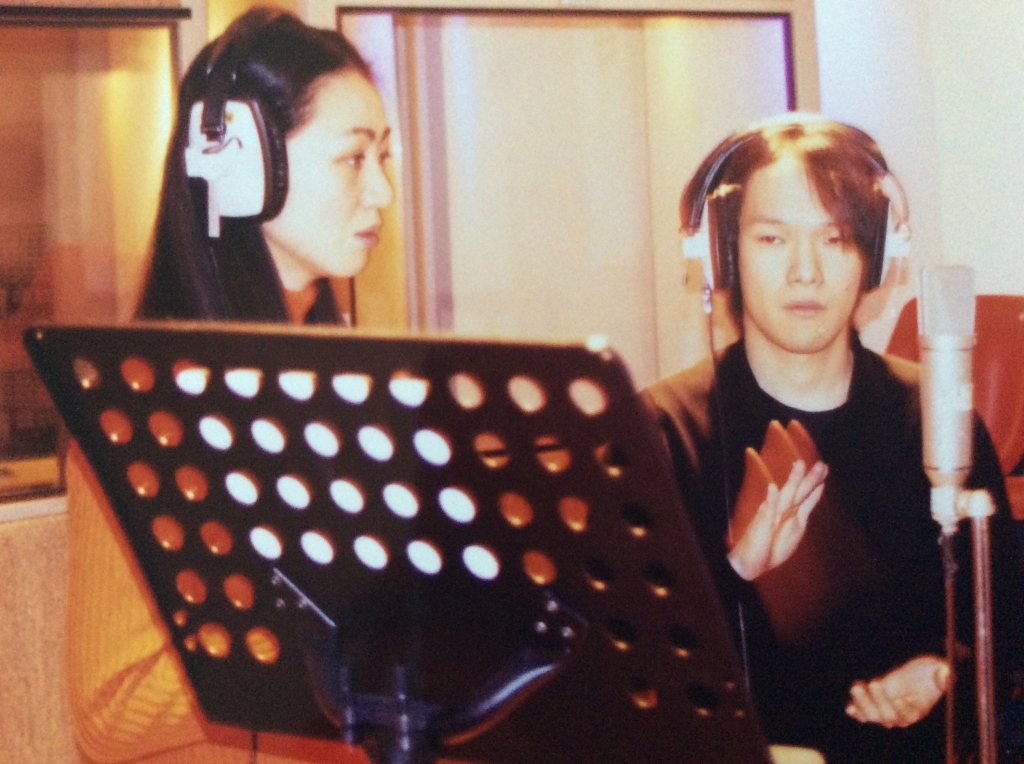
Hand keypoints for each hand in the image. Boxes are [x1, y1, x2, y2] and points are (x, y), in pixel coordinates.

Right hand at [727, 458, 827, 580]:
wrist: (749, 563)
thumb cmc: (770, 548)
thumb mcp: (792, 532)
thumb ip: (801, 515)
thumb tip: (810, 501)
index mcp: (790, 513)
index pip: (806, 496)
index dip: (816, 484)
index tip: (826, 468)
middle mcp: (781, 511)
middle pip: (799, 492)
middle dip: (810, 478)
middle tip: (822, 464)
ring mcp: (770, 515)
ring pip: (785, 495)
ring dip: (792, 480)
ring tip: (798, 465)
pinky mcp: (760, 523)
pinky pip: (766, 510)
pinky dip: (770, 499)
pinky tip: (772, 487)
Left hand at [845, 655, 950, 727]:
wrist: (919, 673)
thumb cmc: (931, 672)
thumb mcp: (939, 671)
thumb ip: (943, 675)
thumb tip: (947, 674)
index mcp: (918, 710)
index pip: (907, 714)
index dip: (900, 707)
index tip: (896, 694)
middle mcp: (901, 714)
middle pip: (888, 716)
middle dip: (879, 701)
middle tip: (874, 682)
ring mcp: (887, 710)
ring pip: (874, 715)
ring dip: (864, 704)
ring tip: (856, 688)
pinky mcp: (875, 704)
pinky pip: (865, 714)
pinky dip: (857, 712)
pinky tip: (850, 709)